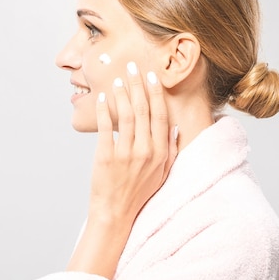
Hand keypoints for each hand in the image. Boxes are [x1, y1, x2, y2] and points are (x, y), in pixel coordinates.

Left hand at [90, 61, 177, 222]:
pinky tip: (102, 98)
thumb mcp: (163, 173)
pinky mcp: (105, 157)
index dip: (156, 93)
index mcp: (161, 153)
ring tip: (117, 79)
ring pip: (126, 115)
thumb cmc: (139, 192)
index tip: (151, 76)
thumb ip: (171, 150)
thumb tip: (176, 128)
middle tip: (132, 66)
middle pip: (143, 110)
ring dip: (121, 93)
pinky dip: (104, 110)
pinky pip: (106, 128)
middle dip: (137, 85)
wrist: (116, 213)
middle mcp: (146, 151)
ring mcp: (125, 154)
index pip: (161, 115)